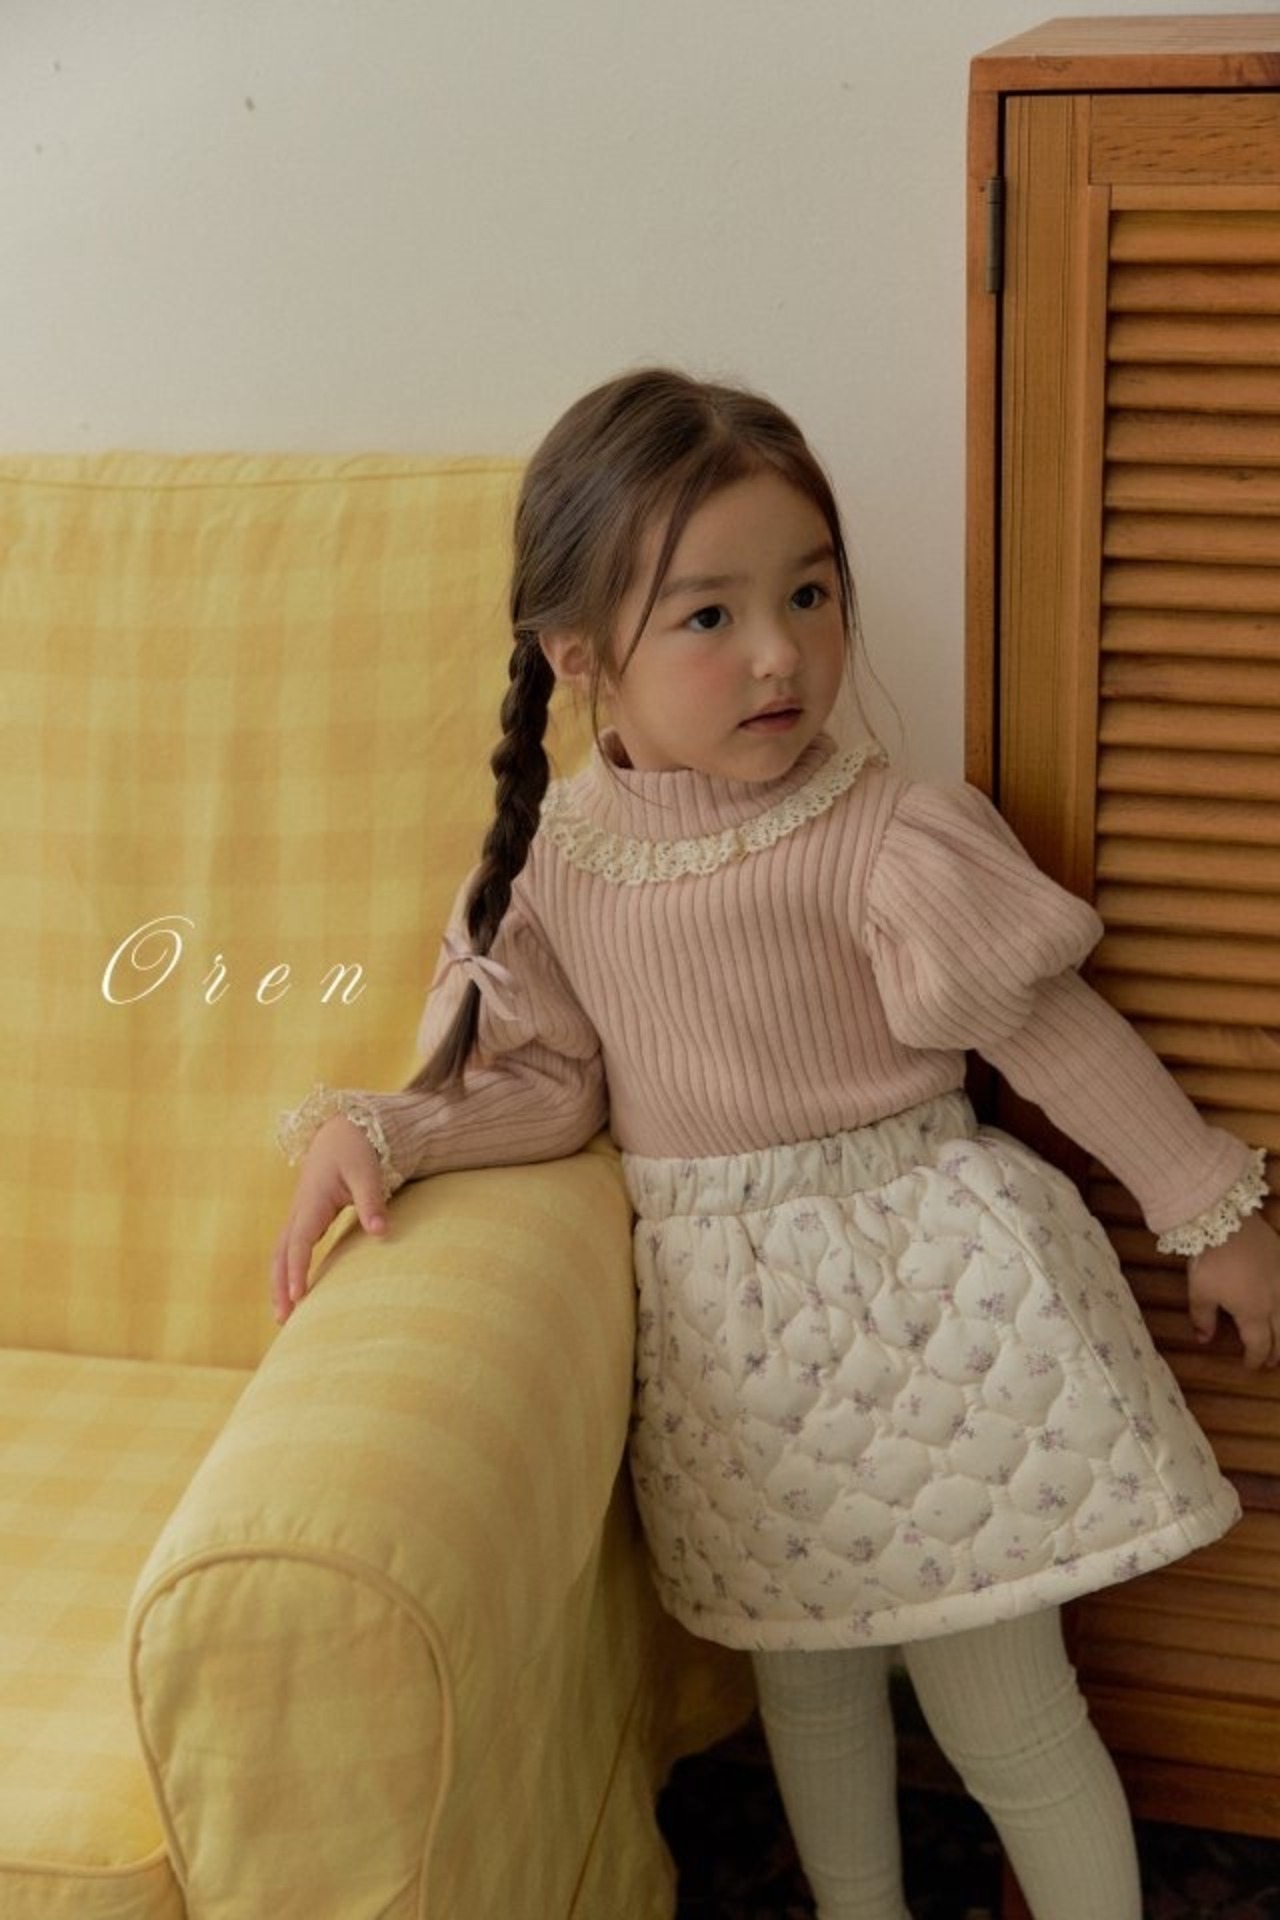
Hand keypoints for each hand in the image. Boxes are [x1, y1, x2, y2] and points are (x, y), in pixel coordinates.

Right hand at [271, 1115, 387, 1324]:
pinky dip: (287, 1270)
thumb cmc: (356, 1148)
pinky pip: (290, 1248)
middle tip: (283, 1319)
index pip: (299, 1242)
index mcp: (312, 1201)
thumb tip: (381, 1232)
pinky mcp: (306, 1217)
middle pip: (281, 1254)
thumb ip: (372, 1201)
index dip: (297, 1269)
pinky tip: (295, 1290)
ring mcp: (299, 1214)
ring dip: (279, 1282)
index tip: (298, 1296)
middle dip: (280, 1286)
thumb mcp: (367, 1171)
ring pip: (281, 1253)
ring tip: (283, 1315)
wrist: (342, 1129)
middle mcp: (299, 1210)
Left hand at [1187, 1213, 1279, 1369]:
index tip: (1250, 1366)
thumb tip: (1203, 1339)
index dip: (1255, 1358)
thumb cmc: (1211, 1260)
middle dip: (1277, 1352)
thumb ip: (1203, 1318)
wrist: (1225, 1220)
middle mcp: (1276, 1302)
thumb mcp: (1200, 1292)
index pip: (1259, 1345)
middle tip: (1271, 1361)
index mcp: (1253, 1313)